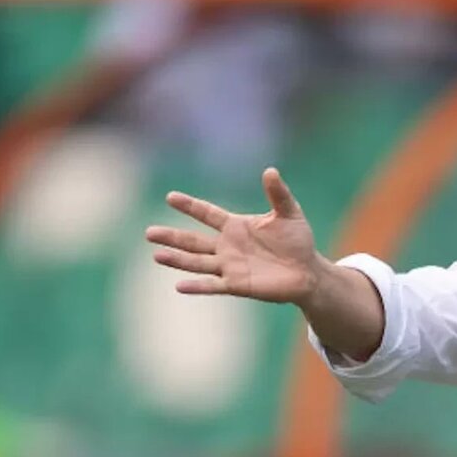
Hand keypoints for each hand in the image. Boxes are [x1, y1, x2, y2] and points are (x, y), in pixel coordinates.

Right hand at [146, 168, 320, 302]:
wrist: (308, 271)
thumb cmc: (298, 240)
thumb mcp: (289, 213)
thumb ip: (278, 193)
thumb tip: (270, 170)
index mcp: (236, 226)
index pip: (207, 213)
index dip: (190, 206)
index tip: (170, 197)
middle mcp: (227, 246)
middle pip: (193, 240)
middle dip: (172, 237)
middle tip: (149, 233)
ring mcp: (230, 266)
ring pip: (197, 262)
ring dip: (177, 260)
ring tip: (157, 255)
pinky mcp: (237, 285)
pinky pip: (213, 285)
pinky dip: (197, 286)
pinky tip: (179, 285)